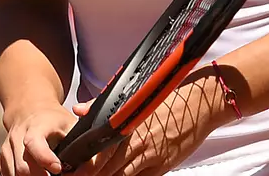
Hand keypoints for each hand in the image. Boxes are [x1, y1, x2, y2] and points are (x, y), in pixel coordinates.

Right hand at [0, 103, 78, 175]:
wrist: (29, 110)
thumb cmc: (54, 120)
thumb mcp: (70, 124)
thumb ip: (80, 143)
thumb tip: (90, 166)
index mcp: (36, 126)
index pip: (33, 143)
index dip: (44, 158)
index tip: (58, 168)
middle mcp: (17, 136)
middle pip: (23, 167)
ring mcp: (7, 148)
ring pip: (14, 174)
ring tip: (46, 175)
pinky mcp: (2, 158)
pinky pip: (8, 175)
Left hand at [72, 72, 229, 175]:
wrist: (198, 106)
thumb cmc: (165, 101)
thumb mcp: (133, 99)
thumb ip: (102, 106)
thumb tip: (78, 110)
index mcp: (125, 126)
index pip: (98, 152)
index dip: (83, 165)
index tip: (71, 170)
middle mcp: (135, 143)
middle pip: (106, 169)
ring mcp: (150, 157)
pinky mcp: (163, 166)